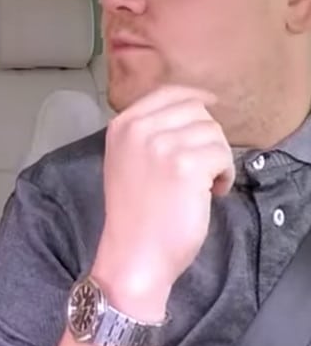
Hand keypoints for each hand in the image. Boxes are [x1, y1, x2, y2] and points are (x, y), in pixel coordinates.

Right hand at [94, 84, 233, 314]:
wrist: (133, 252)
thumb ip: (150, 131)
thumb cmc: (135, 213)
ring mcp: (160, 146)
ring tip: (203, 184)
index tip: (211, 108)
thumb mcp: (128, 160)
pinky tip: (211, 193)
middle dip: (207, 136)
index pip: (169, 93)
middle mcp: (138, 129)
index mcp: (121, 126)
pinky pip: (223, 154)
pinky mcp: (185, 165)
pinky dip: (225, 175)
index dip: (196, 99)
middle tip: (200, 167)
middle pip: (196, 110)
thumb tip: (196, 107)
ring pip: (213, 132)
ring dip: (218, 158)